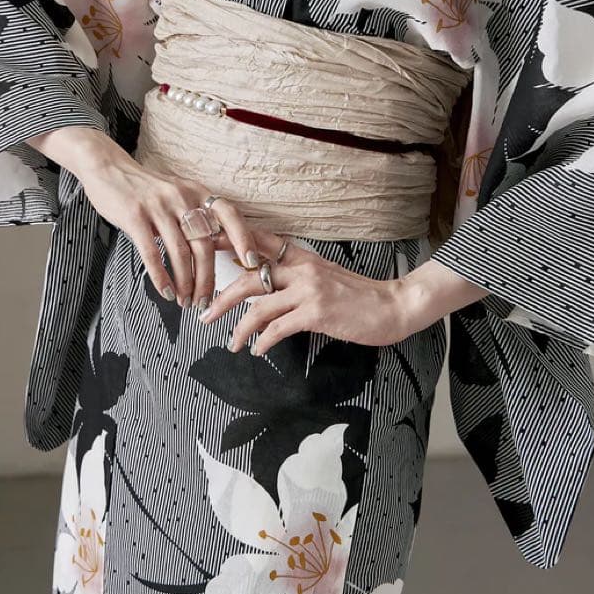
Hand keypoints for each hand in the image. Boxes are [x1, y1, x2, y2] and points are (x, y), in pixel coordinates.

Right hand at [24, 125, 259, 308]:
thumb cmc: (146, 187)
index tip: (253, 262)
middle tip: (205, 301)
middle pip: (204, 245)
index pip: (229, 214)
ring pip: (181, 253)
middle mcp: (182, 197)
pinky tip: (166, 291)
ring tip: (186, 301)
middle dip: (207, 278)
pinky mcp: (135, 216)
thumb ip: (196, 213)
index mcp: (197, 192)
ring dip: (185, 282)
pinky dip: (161, 277)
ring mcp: (158, 206)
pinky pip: (152, 252)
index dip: (244, 238)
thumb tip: (218, 246)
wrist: (108, 168)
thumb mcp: (178, 192)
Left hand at [198, 228, 411, 356]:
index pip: (257, 243)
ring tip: (230, 343)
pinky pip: (278, 328)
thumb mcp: (323, 276)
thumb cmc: (356, 296)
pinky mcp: (317, 312)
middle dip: (221, 297)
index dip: (227, 242)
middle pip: (249, 277)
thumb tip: (262, 286)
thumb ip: (294, 276)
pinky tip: (257, 350)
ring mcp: (309, 289)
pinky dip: (263, 341)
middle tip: (202, 313)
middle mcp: (302, 268)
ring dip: (238, 327)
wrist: (392, 306)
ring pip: (259, 306)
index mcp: (301, 256)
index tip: (201, 246)